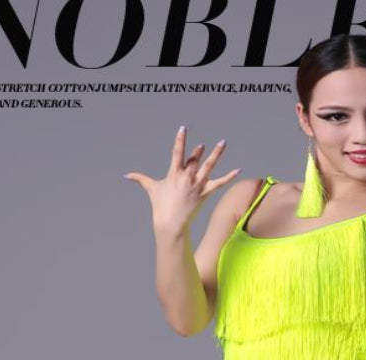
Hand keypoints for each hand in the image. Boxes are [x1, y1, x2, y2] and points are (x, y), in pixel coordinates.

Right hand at [125, 125, 241, 236]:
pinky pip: (220, 183)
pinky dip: (230, 176)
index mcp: (174, 174)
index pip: (177, 153)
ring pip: (209, 166)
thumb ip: (141, 178)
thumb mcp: (151, 189)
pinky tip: (239, 169)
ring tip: (223, 143)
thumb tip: (126, 175)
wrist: (171, 223)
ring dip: (216, 154)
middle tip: (202, 145)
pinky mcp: (205, 193)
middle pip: (194, 160)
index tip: (183, 129)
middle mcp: (187, 178)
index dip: (180, 140)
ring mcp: (197, 185)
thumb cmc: (160, 206)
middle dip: (198, 151)